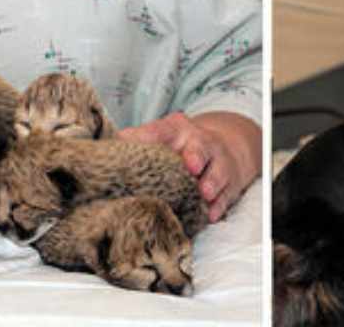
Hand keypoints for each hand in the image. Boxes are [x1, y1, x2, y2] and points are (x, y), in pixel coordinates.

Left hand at [120, 110, 261, 222]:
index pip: (167, 129)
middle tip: (192, 167)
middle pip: (201, 147)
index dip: (158, 136)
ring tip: (204, 194)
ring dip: (211, 182)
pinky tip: (211, 214)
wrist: (224, 149)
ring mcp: (218, 164)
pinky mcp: (228, 185)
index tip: (157, 145)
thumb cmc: (185, 147)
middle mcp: (202, 145)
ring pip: (217, 172)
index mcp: (180, 132)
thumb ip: (141, 139)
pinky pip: (226, 195)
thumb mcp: (164, 136)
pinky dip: (219, 205)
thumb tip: (114, 143)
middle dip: (197, 156)